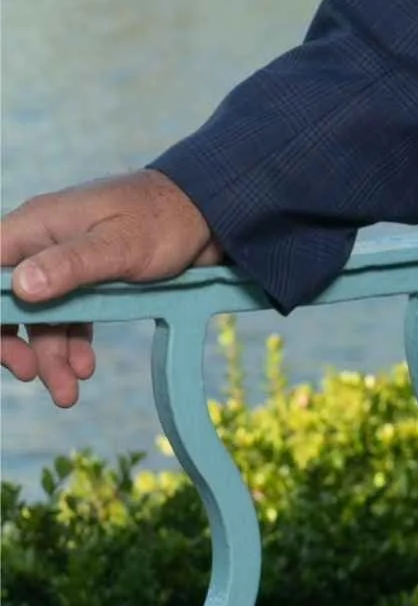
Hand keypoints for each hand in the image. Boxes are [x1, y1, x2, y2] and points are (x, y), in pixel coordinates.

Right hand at [1, 172, 222, 408]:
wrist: (210, 212)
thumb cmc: (164, 219)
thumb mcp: (119, 245)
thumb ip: (70, 265)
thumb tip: (21, 287)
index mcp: (36, 225)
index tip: (3, 346)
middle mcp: (43, 242)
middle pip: (8, 300)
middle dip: (16, 343)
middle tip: (31, 375)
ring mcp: (65, 262)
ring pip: (40, 316)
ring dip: (49, 355)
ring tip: (69, 392)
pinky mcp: (88, 279)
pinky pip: (66, 316)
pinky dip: (71, 344)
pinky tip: (84, 367)